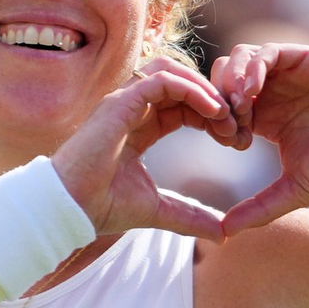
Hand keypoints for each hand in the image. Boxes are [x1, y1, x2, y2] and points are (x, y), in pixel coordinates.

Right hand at [52, 57, 240, 241]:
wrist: (70, 209)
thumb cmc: (103, 207)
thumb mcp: (159, 211)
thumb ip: (190, 216)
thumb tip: (223, 235)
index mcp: (141, 127)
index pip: (183, 106)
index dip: (212, 116)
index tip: (235, 139)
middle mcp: (132, 109)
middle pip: (183, 85)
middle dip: (214, 101)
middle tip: (238, 126)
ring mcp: (124, 101)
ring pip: (173, 72)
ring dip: (205, 89)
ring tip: (226, 114)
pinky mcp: (119, 101)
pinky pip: (163, 79)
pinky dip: (192, 89)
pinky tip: (213, 110)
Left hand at [209, 43, 308, 235]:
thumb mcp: (295, 190)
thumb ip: (260, 207)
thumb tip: (225, 233)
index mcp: (266, 118)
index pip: (224, 107)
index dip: (220, 121)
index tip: (235, 142)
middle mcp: (274, 92)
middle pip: (226, 78)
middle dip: (220, 97)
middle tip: (232, 121)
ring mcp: (289, 73)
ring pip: (241, 59)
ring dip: (233, 80)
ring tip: (241, 105)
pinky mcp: (306, 58)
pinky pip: (268, 51)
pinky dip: (254, 66)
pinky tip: (254, 90)